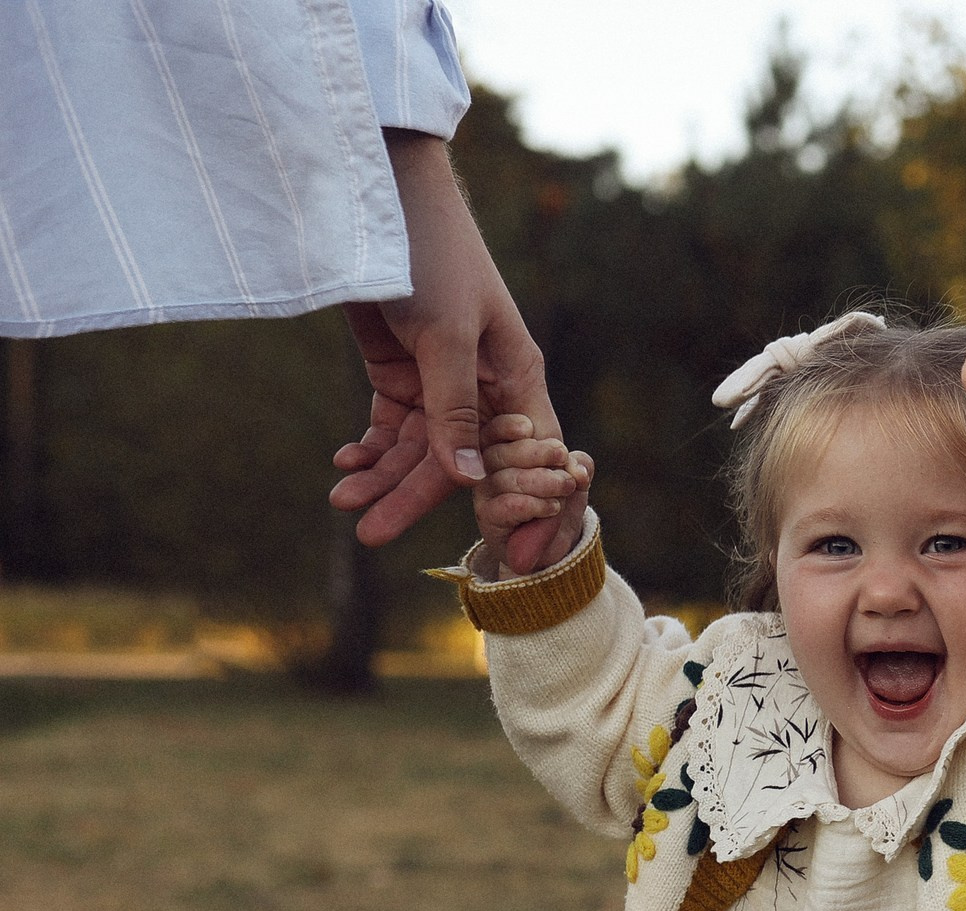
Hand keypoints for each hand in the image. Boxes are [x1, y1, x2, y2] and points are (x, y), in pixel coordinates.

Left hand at [329, 134, 560, 573]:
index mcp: (515, 379)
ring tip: (341, 499)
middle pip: (456, 462)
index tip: (502, 558)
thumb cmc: (433, 254)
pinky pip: (391, 424)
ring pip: (417, 448)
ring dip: (381, 474)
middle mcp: (484, 387)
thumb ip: (453, 409)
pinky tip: (346, 462)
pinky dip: (370, 445)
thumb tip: (465, 481)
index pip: (522, 461)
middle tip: (368, 534)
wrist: (379, 194)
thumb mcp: (447, 334)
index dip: (514, 509)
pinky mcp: (402, 367)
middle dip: (412, 497)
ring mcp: (441, 378)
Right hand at [471, 417, 592, 577]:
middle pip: (499, 453)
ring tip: (565, 487)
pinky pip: (504, 506)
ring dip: (541, 481)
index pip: (496, 431)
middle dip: (536, 453)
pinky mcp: (488, 518)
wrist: (558, 543)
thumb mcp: (575, 478)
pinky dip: (532, 505)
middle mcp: (487, 469)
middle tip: (562, 458)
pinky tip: (552, 507)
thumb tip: (576, 464)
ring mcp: (485, 493)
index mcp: (503, 449)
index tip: (529, 426)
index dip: (509, 426)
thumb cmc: (561, 501)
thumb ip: (576, 465)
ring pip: (505, 480)